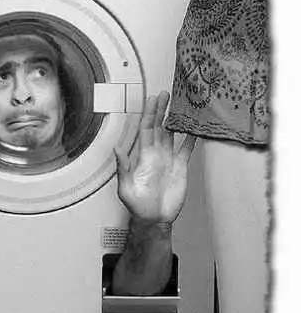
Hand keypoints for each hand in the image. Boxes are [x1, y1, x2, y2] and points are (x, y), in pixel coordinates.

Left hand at [115, 91, 196, 223]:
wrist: (154, 219)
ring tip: (180, 105)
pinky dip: (191, 138)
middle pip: (160, 126)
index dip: (150, 113)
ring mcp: (169, 159)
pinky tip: (196, 128)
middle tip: (166, 93)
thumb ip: (123, 168)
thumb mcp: (125, 188)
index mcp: (143, 155)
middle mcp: (156, 153)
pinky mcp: (180, 167)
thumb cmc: (137, 206)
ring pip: (172, 134)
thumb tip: (116, 148)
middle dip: (162, 109)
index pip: (147, 128)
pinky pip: (187, 149)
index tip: (154, 99)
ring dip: (175, 120)